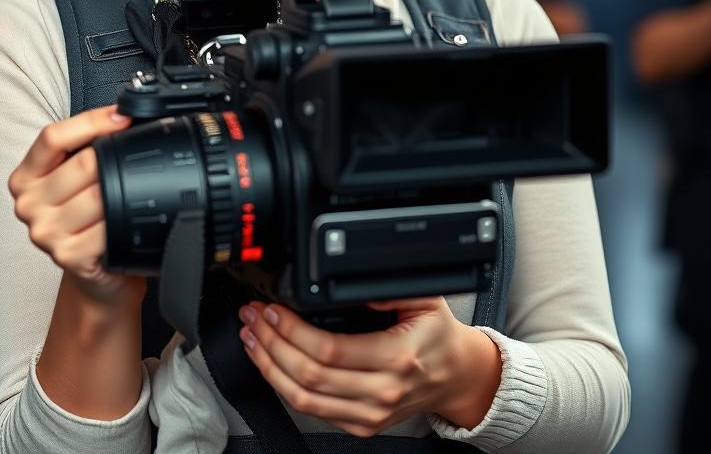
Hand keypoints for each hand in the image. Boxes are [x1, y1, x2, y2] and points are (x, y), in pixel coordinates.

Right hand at [8, 104, 144, 306]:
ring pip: (100, 193)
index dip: (92, 121)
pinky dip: (123, 218)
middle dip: (115, 159)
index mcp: (25, 176)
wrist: (93, 271)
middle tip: (132, 163)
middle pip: (83, 163)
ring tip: (128, 194)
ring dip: (122, 191)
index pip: (53, 137)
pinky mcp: (67, 255)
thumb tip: (122, 115)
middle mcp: (28, 204)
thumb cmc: (87, 216)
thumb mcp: (74, 177)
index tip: (122, 117)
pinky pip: (107, 225)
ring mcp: (45, 232)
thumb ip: (85, 147)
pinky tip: (125, 218)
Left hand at [237, 296, 501, 436]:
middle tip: (252, 316)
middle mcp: (382, 391)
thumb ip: (392, 286)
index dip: (292, 331)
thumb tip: (357, 284)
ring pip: (304, 399)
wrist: (457, 375)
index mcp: (397, 358)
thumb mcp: (426, 297)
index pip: (329, 350)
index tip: (272, 309)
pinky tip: (270, 362)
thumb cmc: (439, 334)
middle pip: (308, 376)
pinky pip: (312, 411)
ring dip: (269, 366)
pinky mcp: (362, 425)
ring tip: (252, 337)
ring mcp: (370, 414)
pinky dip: (284, 386)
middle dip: (271, 343)